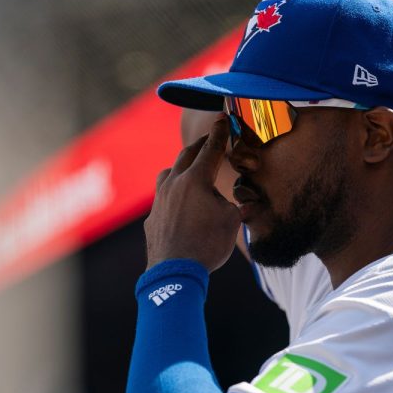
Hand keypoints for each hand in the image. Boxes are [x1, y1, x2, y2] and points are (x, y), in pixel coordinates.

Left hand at [144, 115, 240, 271]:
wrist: (174, 273)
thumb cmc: (206, 244)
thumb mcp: (231, 222)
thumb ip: (235, 206)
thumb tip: (240, 203)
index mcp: (196, 179)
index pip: (211, 149)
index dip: (219, 133)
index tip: (222, 119)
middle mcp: (174, 184)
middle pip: (186, 155)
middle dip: (200, 145)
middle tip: (209, 139)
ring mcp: (159, 201)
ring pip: (168, 174)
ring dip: (180, 167)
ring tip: (188, 170)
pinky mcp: (152, 218)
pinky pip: (162, 199)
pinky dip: (172, 195)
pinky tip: (178, 205)